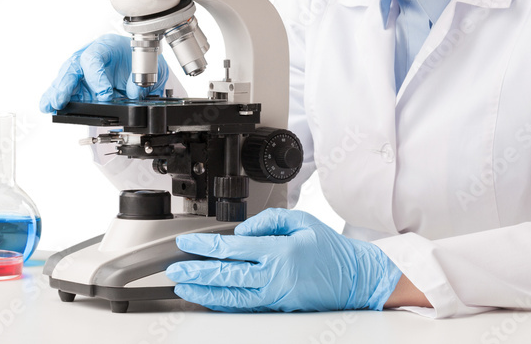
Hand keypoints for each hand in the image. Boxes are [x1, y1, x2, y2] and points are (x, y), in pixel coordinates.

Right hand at [38, 34, 169, 112]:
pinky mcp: (81, 83)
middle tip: (61, 100)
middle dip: (66, 84)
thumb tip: (133, 94)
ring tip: (49, 105)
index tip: (105, 94)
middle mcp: (91, 55)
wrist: (142, 64)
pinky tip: (47, 106)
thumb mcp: (151, 69)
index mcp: (108, 46)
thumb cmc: (141, 60)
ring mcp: (84, 69)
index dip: (96, 77)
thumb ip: (143, 81)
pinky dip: (55, 97)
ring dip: (57, 92)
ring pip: (66, 78)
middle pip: (73, 66)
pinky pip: (66, 89)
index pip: (94, 57)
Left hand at [166, 208, 401, 311]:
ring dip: (203, 293)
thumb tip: (240, 230)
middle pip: (225, 276)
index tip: (186, 243)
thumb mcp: (302, 221)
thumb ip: (268, 220)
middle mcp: (274, 277)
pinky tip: (208, 300)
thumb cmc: (330, 249)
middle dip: (195, 273)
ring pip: (231, 298)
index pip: (232, 248)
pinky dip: (222, 304)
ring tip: (183, 288)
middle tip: (174, 269)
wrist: (356, 279)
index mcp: (279, 252)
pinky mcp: (277, 309)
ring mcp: (275, 297)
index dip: (204, 247)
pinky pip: (244, 308)